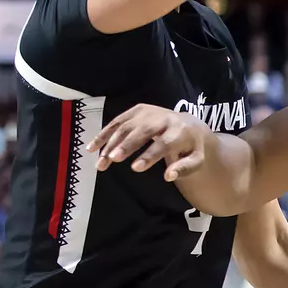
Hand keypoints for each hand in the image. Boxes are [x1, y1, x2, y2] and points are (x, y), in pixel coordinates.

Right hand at [88, 106, 210, 180]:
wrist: (188, 124)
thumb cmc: (190, 148)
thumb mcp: (196, 160)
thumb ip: (184, 169)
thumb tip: (168, 176)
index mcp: (179, 131)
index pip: (164, 143)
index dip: (149, 155)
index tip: (135, 168)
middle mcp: (162, 118)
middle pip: (142, 131)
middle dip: (126, 145)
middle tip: (112, 160)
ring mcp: (148, 112)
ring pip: (126, 126)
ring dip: (110, 143)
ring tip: (100, 163)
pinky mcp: (136, 111)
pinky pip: (117, 122)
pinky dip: (104, 134)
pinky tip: (92, 148)